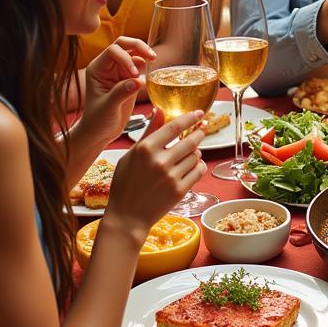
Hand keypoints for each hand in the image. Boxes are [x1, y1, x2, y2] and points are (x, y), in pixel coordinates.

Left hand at [81, 37, 155, 143]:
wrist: (99, 131)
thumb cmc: (97, 120)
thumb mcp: (107, 107)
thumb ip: (121, 93)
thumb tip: (138, 81)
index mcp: (97, 69)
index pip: (113, 51)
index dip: (125, 58)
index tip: (134, 74)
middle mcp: (107, 67)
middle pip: (123, 45)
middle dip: (138, 46)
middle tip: (152, 56)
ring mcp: (118, 71)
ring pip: (133, 52)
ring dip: (144, 53)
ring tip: (154, 60)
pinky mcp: (129, 78)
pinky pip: (140, 64)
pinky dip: (148, 64)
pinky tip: (152, 72)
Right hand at [105, 109, 207, 239]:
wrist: (127, 216)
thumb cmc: (125, 184)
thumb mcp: (131, 155)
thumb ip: (148, 132)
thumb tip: (159, 110)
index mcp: (145, 149)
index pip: (175, 126)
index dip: (190, 118)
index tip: (200, 113)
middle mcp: (159, 161)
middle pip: (191, 140)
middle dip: (199, 133)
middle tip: (202, 129)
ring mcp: (171, 177)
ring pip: (196, 156)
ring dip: (196, 152)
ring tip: (189, 154)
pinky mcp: (180, 191)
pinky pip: (199, 171)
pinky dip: (199, 166)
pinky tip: (192, 166)